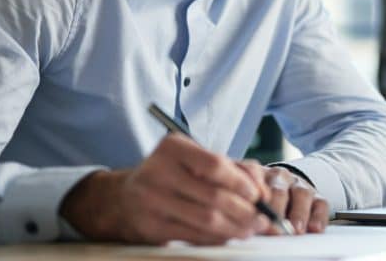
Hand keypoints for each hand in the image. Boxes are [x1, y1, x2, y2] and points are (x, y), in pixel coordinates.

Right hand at [59, 134, 271, 244]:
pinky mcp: (150, 227)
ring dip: (235, 228)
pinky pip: (193, 236)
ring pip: (206, 220)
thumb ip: (229, 167)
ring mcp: (151, 201)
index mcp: (173, 148)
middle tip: (263, 218)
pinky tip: (229, 236)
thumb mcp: (194, 159)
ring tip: (251, 229)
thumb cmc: (171, 174)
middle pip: (214, 196)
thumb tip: (262, 188)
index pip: (215, 165)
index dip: (242, 183)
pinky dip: (217, 238)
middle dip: (245, 211)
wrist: (122, 198)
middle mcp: (158, 172)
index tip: (259, 195)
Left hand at [251, 164, 328, 234]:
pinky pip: (321, 204)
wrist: (287, 190)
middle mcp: (281, 177)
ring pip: (302, 194)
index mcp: (260, 176)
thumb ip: (249, 208)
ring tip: (296, 230)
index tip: (253, 216)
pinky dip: (318, 217)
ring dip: (298, 213)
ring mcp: (301, 186)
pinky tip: (315, 229)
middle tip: (274, 226)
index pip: (255, 182)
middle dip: (276, 209)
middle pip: (278, 190)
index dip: (255, 199)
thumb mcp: (251, 199)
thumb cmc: (263, 201)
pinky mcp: (317, 197)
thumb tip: (244, 226)